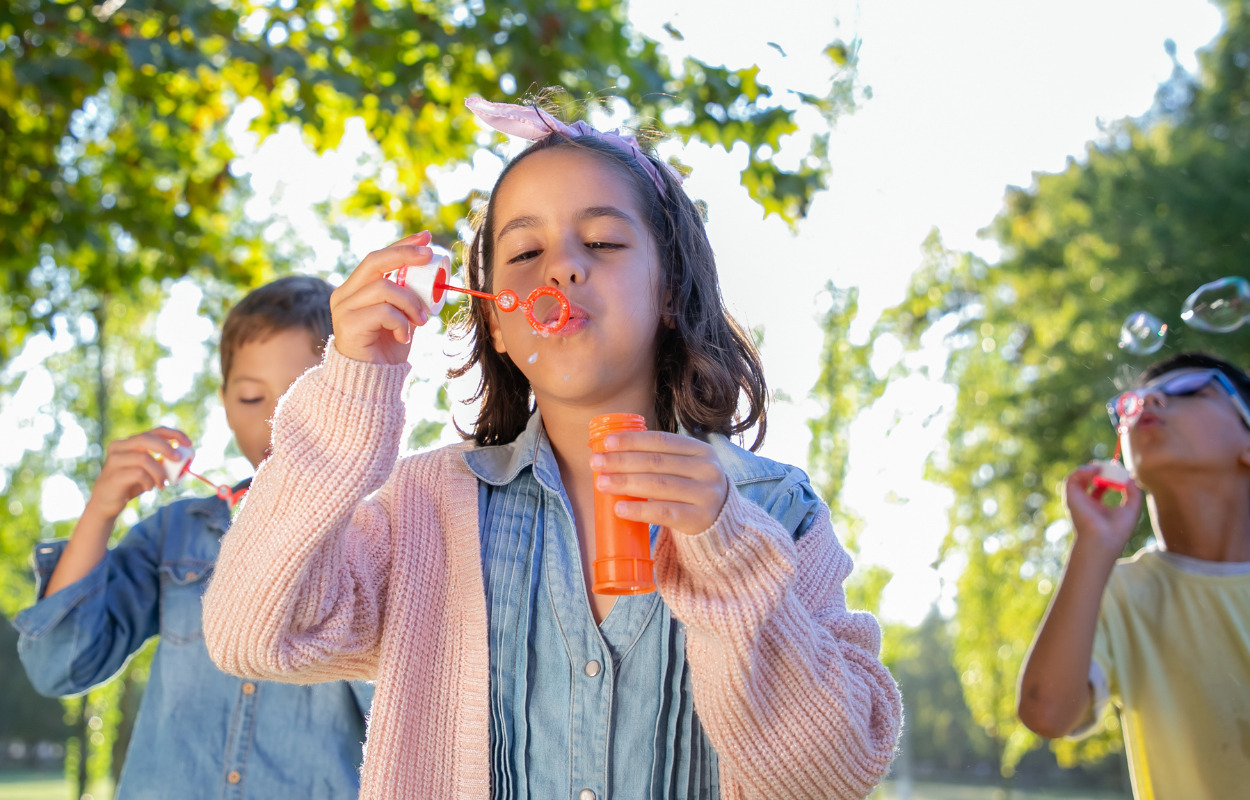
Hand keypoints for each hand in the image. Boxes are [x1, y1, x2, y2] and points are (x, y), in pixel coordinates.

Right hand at [85, 427, 193, 520]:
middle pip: (146, 438)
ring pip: (144, 458)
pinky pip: (138, 473)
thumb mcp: (149, 470)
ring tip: (162, 484)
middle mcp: (120, 447)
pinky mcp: (113, 475)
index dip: (174, 434)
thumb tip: (184, 456)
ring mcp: (114, 460)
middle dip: (166, 448)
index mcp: (130, 442)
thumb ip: (161, 461)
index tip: (189, 443)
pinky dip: (149, 481)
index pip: (155, 431)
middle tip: (178, 460)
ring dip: (159, 472)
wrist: (106, 502)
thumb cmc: (131, 483)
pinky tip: (147, 488)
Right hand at [330, 230, 438, 363]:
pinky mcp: (347, 325)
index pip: (379, 257)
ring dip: (410, 302)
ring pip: (383, 288)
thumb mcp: (403, 316)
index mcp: (356, 288)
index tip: (426, 237)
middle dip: (404, 255)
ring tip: (421, 321)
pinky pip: (383, 312)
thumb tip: (433, 276)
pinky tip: (403, 337)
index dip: (402, 243)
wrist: (370, 382)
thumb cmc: (386, 349)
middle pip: (374, 261)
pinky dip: (401, 322)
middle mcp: (345, 294)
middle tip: (429, 257)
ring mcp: (343, 308)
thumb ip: (409, 296)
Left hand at [590, 431, 728, 535]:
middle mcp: (707, 469)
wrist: (721, 523)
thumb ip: (660, 458)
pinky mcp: (700, 519)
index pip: (662, 441)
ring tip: (601, 483)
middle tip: (596, 463)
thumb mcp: (685, 468)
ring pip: (658, 486)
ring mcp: (706, 495)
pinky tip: (619, 509)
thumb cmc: (692, 490)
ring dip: (625, 483)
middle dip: (622, 461)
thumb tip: (611, 452)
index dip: (632, 441)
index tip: (607, 443)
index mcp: (701, 450)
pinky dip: (639, 510)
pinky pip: (664, 513)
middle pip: (656, 462)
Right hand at [1062, 463, 1142, 555]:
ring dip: (1089, 469)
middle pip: (1088, 479)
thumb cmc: (1118, 529)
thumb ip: (1133, 492)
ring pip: (1077, 477)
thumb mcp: (1132, 508)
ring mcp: (1077, 499)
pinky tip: (1096, 471)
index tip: (1117, 470)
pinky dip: (1083, 471)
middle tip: (1109, 464)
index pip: (1099, 486)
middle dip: (1098, 469)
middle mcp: (1085, 502)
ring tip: (1101, 467)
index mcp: (1097, 506)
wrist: (1104, 539)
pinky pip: (1072, 478)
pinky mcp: (1071, 496)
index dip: (1107, 476)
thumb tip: (1130, 478)